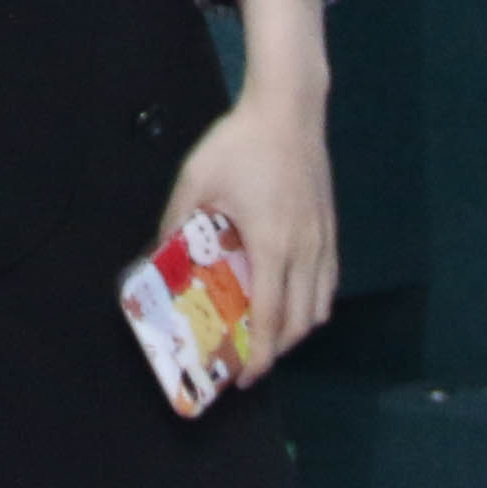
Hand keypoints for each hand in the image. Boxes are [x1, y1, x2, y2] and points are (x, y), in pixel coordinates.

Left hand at [157, 87, 338, 389]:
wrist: (289, 108)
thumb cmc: (240, 143)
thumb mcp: (195, 180)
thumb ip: (176, 221)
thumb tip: (156, 253)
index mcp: (272, 246)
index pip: (271, 318)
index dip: (260, 357)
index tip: (246, 379)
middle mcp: (305, 251)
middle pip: (300, 322)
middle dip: (277, 352)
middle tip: (251, 362)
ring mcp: (323, 240)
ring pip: (320, 306)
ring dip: (298, 330)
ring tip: (271, 336)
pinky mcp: (330, 227)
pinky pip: (329, 282)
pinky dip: (315, 304)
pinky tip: (296, 300)